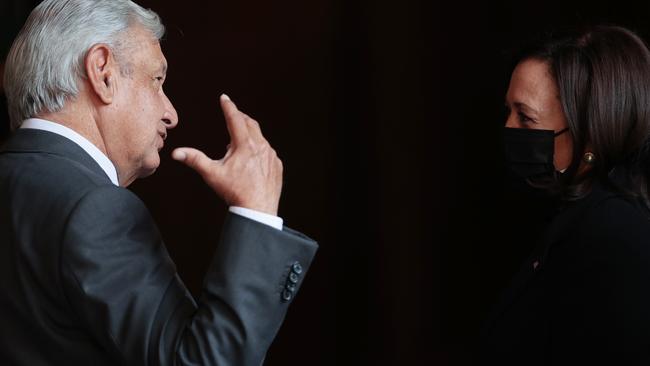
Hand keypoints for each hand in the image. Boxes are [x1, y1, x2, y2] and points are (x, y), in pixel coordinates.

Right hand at [172, 94, 282, 214]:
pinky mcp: (277, 165)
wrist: (258, 210)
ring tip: (238, 144)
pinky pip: (268, 152)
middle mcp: (261, 147)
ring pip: (260, 138)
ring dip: (249, 135)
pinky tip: (252, 159)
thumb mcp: (212, 174)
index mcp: (245, 145)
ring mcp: (271, 156)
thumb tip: (176, 153)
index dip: (228, 107)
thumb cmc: (235, 192)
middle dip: (240, 117)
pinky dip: (259, 149)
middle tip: (233, 114)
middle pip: (250, 124)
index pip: (235, 119)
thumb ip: (195, 160)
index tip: (224, 98)